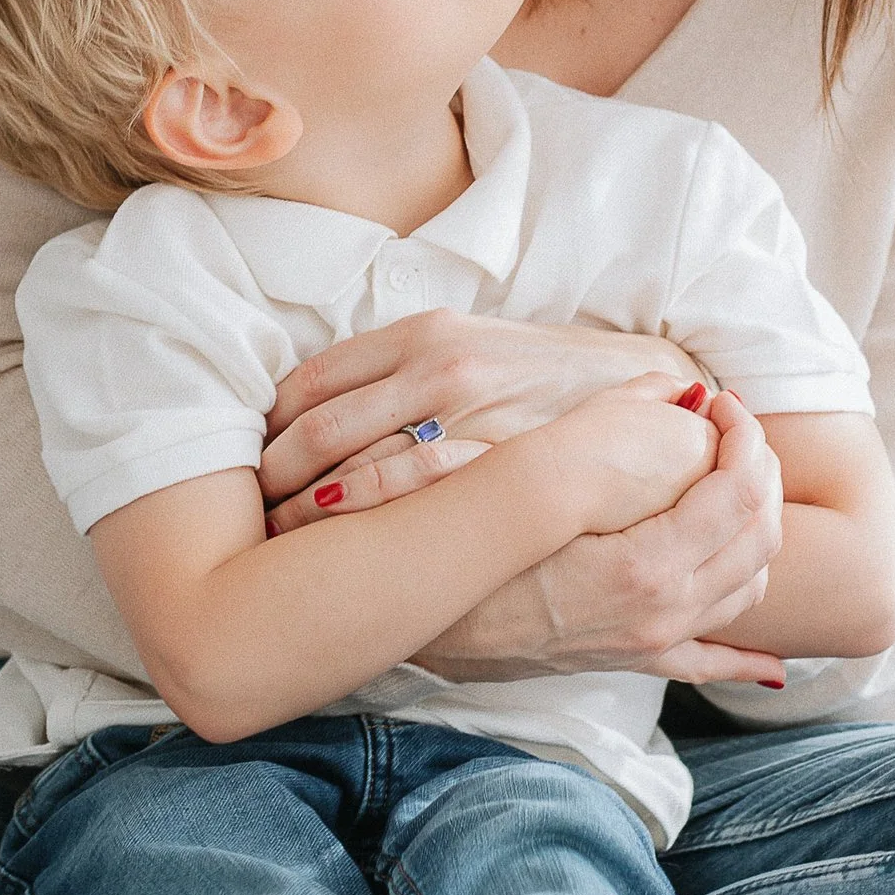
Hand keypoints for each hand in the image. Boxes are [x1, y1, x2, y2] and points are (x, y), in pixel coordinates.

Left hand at [262, 312, 697, 509]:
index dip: (261, 431)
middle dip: (265, 482)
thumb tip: (312, 407)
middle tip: (237, 521)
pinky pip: (410, 502)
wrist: (658, 403)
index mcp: (423, 333)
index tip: (236, 468)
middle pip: (313, 430)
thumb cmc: (552, 382)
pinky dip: (361, 531)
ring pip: (351, 471)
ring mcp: (469, 417)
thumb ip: (399, 373)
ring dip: (299, 515)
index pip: (307, 384)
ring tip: (269, 550)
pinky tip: (337, 560)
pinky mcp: (498, 465)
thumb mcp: (473, 348)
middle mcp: (439, 366)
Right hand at [411, 390, 785, 682]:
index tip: (723, 403)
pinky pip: (712, 661)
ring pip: (750, 587)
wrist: (426, 608)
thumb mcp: (546, 465)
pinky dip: (748, 652)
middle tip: (736, 432)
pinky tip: (769, 660)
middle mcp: (663, 610)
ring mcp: (653, 641)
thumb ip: (620, 417)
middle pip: (761, 536)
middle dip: (761, 472)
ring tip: (736, 488)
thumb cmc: (477, 530)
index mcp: (647, 563)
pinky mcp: (635, 660)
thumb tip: (680, 384)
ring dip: (759, 533)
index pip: (741, 491)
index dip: (746, 435)